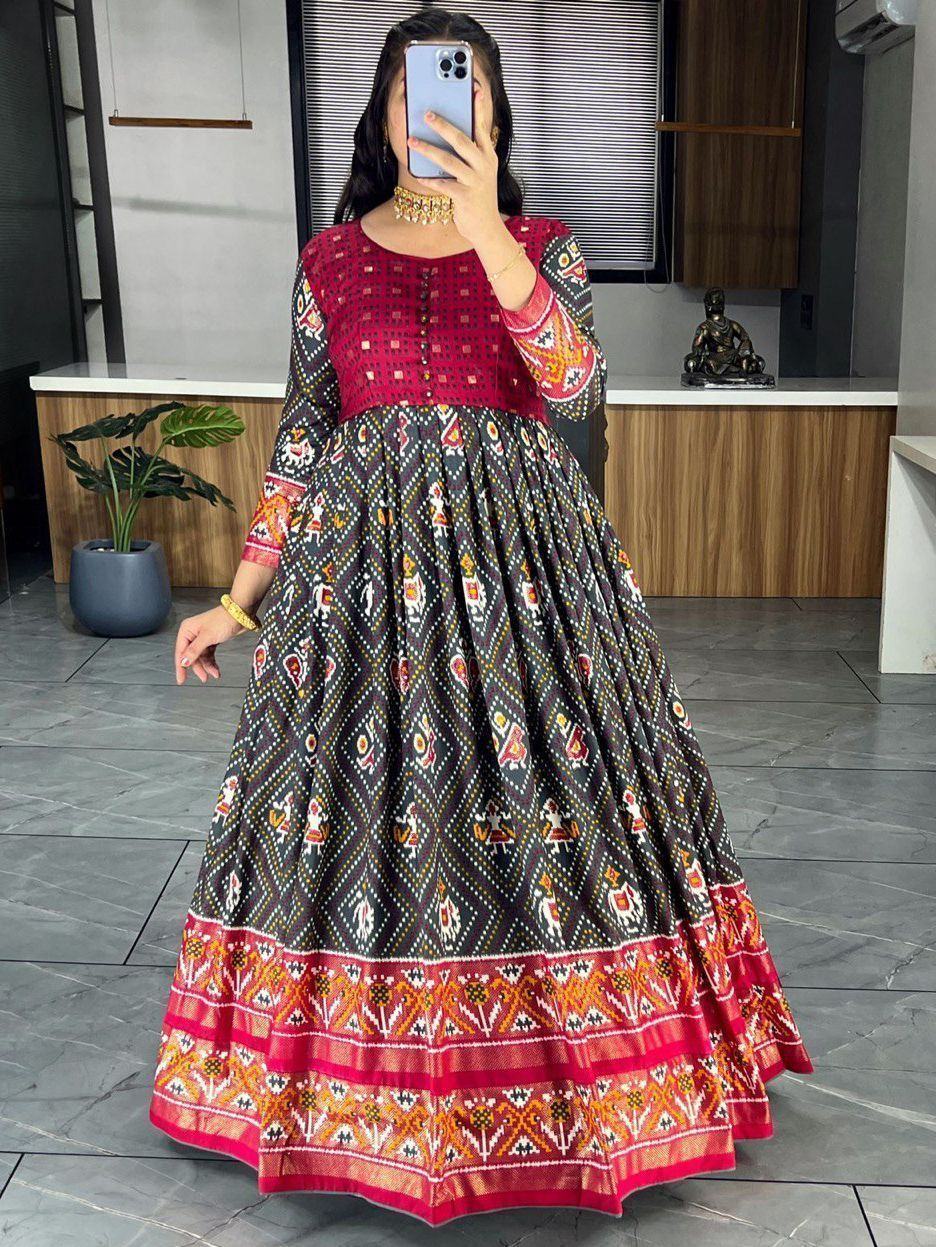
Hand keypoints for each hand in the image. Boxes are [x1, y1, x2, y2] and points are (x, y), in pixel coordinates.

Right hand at [174, 604, 246, 684]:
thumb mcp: (207, 637)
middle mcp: (193, 634)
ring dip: (207, 666)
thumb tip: (184, 662)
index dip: (181, 667)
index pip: (181, 652)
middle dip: (198, 667)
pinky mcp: (211, 640)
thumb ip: (194, 651)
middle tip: (204, 678)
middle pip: (191, 656)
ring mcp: (202, 638)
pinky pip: (208, 655)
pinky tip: (216, 670)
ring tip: (214, 674)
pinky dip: (212, 662)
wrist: (241, 615)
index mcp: (187, 630)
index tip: (181, 680)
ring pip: (201, 657)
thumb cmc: (223, 620)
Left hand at [406, 89, 501, 247]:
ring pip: (449, 160)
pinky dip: (431, 179)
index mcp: (487, 156)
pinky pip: (444, 185)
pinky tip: (419, 174)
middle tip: (427, 113)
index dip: (478, 108)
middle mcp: (483, 165)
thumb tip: (446, 134)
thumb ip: (469, 153)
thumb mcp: (479, 172)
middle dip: (443, 125)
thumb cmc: (477, 196)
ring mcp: (475, 181)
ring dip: (428, 149)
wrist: (486, 228)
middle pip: (461, 140)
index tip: (474, 89)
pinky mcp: (465, 197)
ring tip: (412, 141)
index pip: (481, 127)